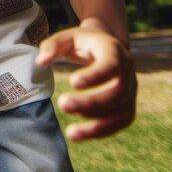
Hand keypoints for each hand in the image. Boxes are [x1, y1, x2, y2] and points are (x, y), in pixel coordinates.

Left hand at [36, 26, 136, 140]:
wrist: (108, 45)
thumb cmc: (84, 41)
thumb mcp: (68, 36)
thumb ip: (54, 45)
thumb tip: (40, 61)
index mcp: (113, 50)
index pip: (110, 65)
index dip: (95, 76)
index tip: (72, 82)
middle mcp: (128, 71)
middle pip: (118, 92)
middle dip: (92, 103)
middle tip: (62, 105)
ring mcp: (131, 90)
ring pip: (121, 112)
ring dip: (97, 124)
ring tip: (70, 132)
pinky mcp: (127, 106)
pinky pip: (119, 123)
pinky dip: (101, 131)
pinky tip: (78, 135)